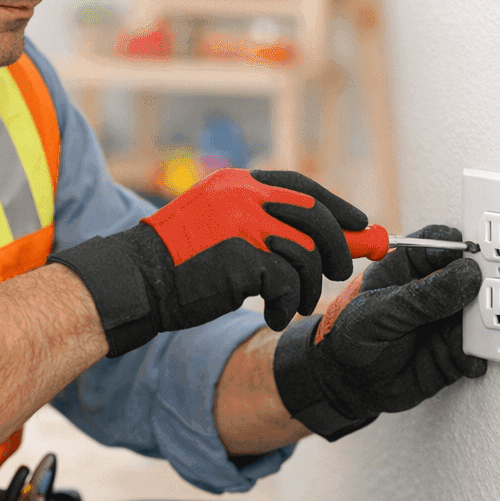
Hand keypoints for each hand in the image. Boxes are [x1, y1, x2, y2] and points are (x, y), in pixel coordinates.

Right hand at [49, 169, 365, 355]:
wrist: (138, 281)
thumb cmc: (180, 264)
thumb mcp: (221, 229)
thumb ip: (264, 226)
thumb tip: (328, 241)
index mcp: (237, 184)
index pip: (302, 187)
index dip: (337, 206)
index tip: (361, 225)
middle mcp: (242, 197)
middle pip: (315, 216)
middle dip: (338, 247)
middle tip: (339, 272)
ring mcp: (242, 225)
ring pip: (305, 255)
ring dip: (307, 289)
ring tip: (291, 306)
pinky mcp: (242, 258)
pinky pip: (288, 284)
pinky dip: (287, 306)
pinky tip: (273, 316)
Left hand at [271, 224, 485, 439]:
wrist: (349, 386)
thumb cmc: (351, 337)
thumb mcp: (379, 311)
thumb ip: (421, 297)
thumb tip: (464, 277)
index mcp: (410, 266)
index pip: (444, 243)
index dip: (462, 247)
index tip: (475, 258)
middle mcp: (434, 290)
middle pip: (472, 276)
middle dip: (484, 286)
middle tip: (486, 297)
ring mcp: (447, 320)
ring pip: (480, 314)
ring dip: (484, 323)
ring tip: (475, 332)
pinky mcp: (455, 351)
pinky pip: (477, 349)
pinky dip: (477, 354)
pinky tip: (467, 358)